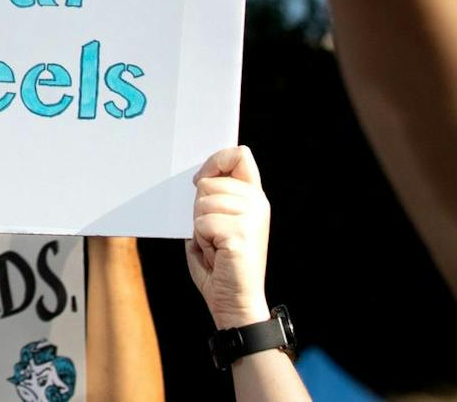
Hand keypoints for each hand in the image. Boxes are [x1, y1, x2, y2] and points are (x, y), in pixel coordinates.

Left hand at [185, 146, 271, 329]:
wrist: (236, 302)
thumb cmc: (220, 262)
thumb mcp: (216, 221)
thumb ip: (213, 197)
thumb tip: (200, 177)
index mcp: (254, 197)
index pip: (239, 155)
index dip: (215, 161)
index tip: (199, 180)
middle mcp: (258, 203)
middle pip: (208, 182)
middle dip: (199, 209)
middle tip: (214, 234)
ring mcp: (252, 218)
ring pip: (201, 203)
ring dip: (200, 227)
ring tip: (216, 245)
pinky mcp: (241, 234)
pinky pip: (202, 224)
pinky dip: (201, 241)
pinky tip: (217, 255)